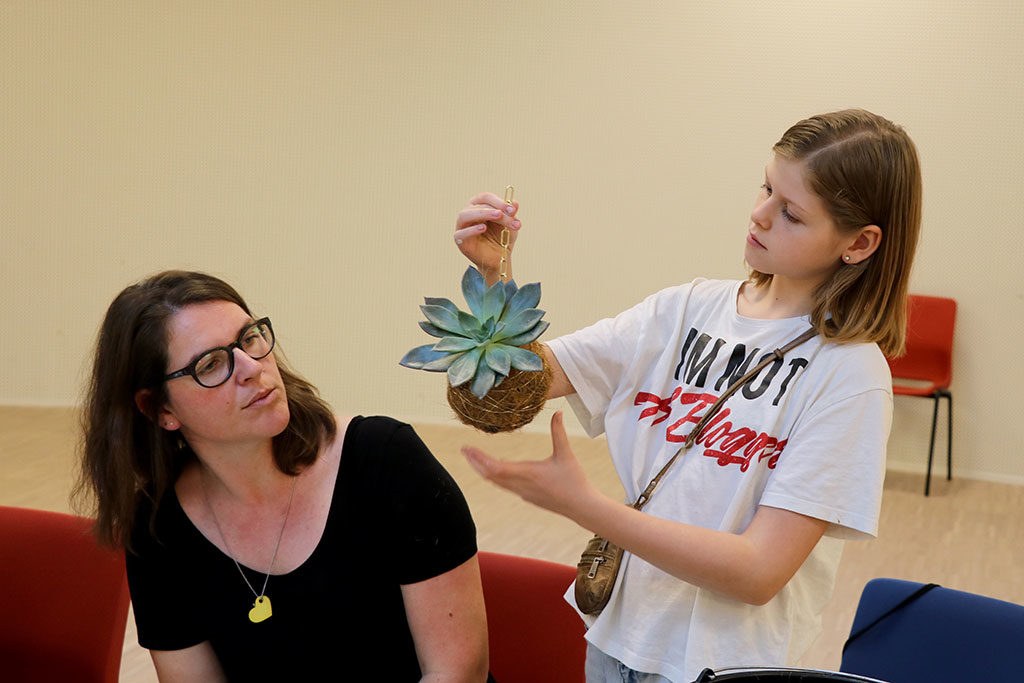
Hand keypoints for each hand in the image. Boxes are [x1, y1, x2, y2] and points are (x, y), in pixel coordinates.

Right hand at [454, 191, 520, 284]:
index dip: (499, 201)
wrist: (499, 258)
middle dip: (496, 209)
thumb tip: (514, 202)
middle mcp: (468, 213)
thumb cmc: (502, 237)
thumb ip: (510, 214)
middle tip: (510, 213)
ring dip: (482, 213)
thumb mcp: (510, 225)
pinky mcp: (459, 241)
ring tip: (498, 215)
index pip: (485, 198)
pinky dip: (471, 230)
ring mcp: (462, 227)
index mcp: (479, 206)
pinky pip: (460, 234)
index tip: (513, 210)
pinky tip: (483, 228)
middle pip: (478, 206)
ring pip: (465, 215)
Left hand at [461, 411, 599, 521]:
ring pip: (496, 482)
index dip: (479, 458)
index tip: (468, 448)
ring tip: (473, 458)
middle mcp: (521, 485)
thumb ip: (559, 432)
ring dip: (483, 469)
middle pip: (489, 475)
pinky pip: (505, 485)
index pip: (495, 467)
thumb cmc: (574, 480)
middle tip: (464, 450)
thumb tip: (558, 412)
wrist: (582, 507)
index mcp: (527, 473)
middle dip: (475, 462)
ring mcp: (522, 492)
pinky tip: (495, 468)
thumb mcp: (566, 454)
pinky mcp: (527, 496)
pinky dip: (495, 476)